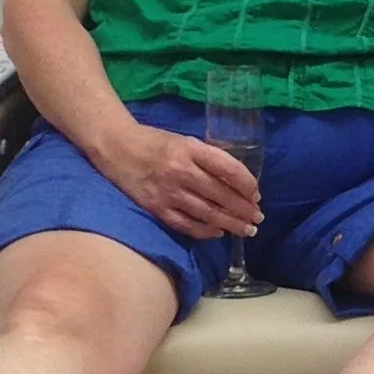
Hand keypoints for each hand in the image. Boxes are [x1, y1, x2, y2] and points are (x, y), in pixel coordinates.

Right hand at [102, 122, 261, 240]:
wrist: (116, 147)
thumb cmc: (154, 142)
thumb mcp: (184, 141)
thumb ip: (206, 158)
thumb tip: (235, 182)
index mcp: (190, 149)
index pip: (227, 168)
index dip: (246, 184)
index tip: (257, 195)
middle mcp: (180, 170)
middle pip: (220, 194)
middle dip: (243, 209)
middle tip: (258, 218)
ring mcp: (167, 191)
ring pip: (207, 213)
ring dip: (230, 223)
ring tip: (246, 230)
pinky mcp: (156, 208)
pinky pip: (186, 224)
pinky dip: (204, 230)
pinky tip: (218, 232)